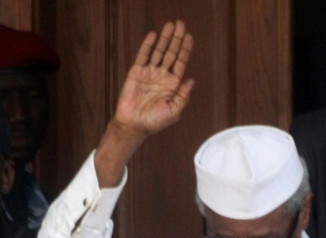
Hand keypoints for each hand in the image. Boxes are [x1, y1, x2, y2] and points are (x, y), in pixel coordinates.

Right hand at [95, 20, 194, 186]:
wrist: (134, 125)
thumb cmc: (154, 122)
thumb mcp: (174, 111)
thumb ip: (183, 96)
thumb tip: (191, 80)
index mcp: (172, 85)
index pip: (181, 63)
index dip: (185, 49)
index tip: (190, 37)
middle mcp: (162, 77)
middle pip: (171, 53)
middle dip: (177, 39)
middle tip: (181, 24)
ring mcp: (149, 73)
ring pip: (159, 51)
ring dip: (165, 39)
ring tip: (170, 25)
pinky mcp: (136, 72)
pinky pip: (143, 56)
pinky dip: (148, 45)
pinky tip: (153, 35)